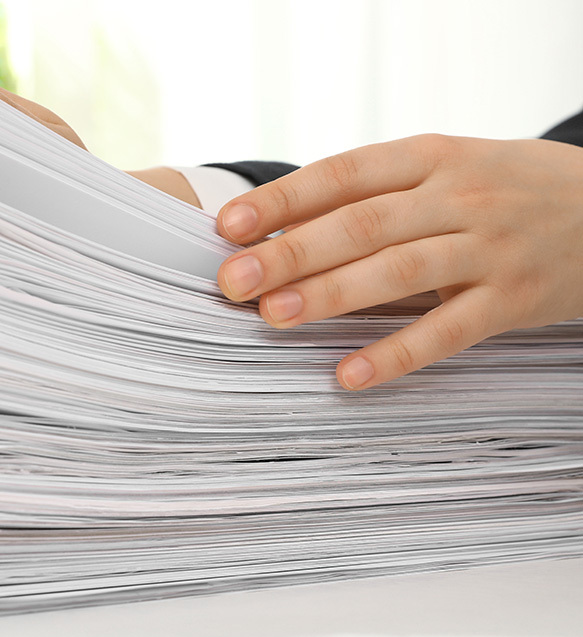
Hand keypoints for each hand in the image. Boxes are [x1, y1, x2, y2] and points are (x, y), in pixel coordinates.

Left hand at [214, 135, 582, 389]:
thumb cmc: (499, 190)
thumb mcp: (443, 170)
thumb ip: (371, 195)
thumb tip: (277, 229)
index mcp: (432, 156)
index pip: (344, 172)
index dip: (283, 199)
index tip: (228, 226)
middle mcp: (459, 196)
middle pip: (363, 224)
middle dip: (290, 253)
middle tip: (232, 282)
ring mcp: (490, 248)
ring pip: (400, 271)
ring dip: (330, 295)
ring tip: (272, 317)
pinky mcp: (513, 299)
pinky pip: (448, 331)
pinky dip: (396, 354)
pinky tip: (348, 376)